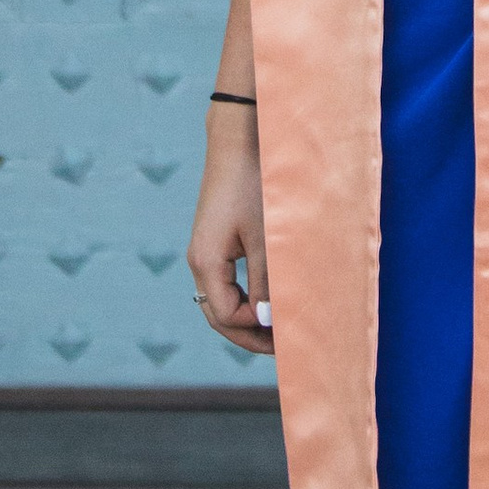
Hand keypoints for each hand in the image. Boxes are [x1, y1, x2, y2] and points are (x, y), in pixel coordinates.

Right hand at [187, 114, 273, 355]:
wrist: (239, 141)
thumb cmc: (255, 186)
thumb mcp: (266, 239)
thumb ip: (265, 283)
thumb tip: (266, 322)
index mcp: (206, 263)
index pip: (227, 317)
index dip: (256, 331)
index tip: (289, 336)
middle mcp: (199, 261)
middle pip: (217, 315)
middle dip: (248, 334)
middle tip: (283, 347)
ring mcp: (204, 251)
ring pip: (220, 301)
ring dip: (247, 318)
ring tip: (278, 327)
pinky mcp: (215, 241)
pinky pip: (225, 282)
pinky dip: (245, 298)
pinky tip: (268, 299)